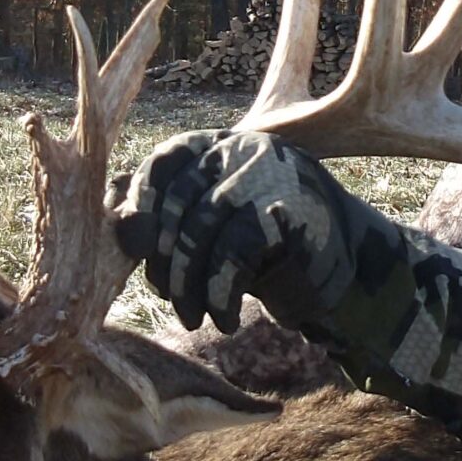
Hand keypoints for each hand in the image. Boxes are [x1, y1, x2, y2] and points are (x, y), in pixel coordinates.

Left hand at [115, 129, 461, 412]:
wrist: (348, 269)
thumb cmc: (267, 249)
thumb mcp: (212, 228)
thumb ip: (167, 217)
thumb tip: (113, 220)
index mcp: (219, 144)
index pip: (163, 163)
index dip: (141, 206)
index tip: (133, 250)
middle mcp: (244, 149)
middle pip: (180, 202)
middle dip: (166, 260)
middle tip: (170, 298)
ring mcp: (272, 176)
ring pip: (204, 230)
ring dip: (190, 284)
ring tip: (195, 315)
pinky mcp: (291, 211)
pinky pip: (237, 253)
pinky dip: (221, 292)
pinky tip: (223, 316)